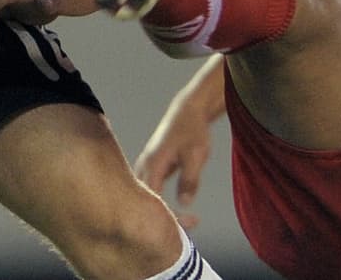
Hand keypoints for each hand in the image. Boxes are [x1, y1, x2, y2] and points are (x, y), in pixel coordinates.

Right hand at [134, 63, 225, 228]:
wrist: (189, 110)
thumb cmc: (193, 130)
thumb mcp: (197, 154)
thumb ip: (190, 179)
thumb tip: (184, 202)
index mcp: (153, 165)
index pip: (153, 200)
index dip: (168, 216)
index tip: (189, 223)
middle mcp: (144, 167)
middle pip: (143, 201)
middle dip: (161, 219)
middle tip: (184, 230)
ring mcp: (145, 167)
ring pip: (144, 196)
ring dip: (157, 212)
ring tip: (178, 224)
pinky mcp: (151, 167)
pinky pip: (148, 190)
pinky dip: (157, 203)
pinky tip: (168, 213)